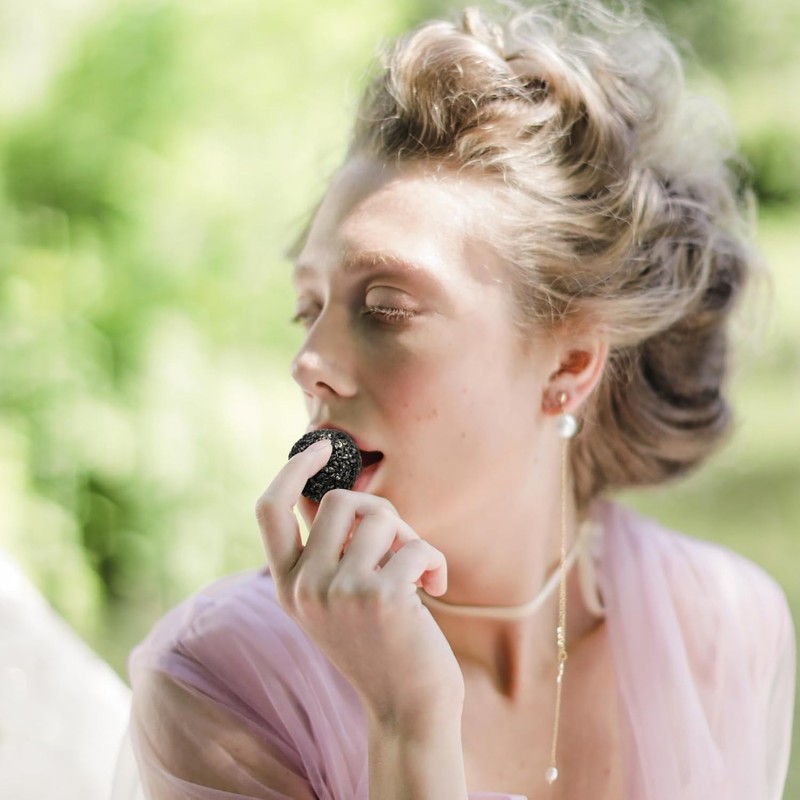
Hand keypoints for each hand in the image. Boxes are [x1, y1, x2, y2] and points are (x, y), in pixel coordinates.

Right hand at [255, 440, 464, 732]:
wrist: (407, 711)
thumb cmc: (380, 647)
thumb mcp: (334, 601)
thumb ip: (326, 552)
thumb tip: (328, 493)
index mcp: (288, 585)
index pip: (269, 508)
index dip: (294, 469)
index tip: (324, 446)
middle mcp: (304, 587)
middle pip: (340, 500)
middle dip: (380, 512)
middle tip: (400, 545)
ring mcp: (339, 591)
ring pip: (380, 516)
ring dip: (411, 538)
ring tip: (420, 573)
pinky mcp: (380, 596)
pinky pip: (416, 546)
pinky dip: (435, 562)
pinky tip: (435, 591)